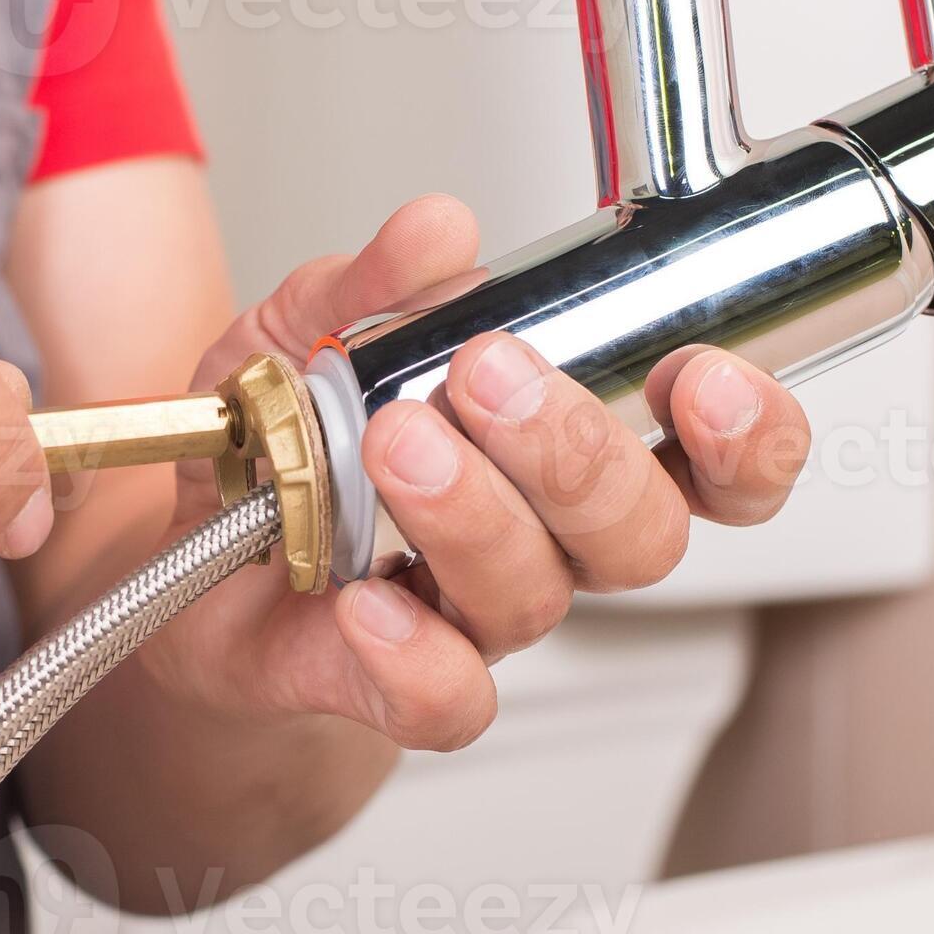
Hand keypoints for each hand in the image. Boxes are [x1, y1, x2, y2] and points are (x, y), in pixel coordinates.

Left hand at [140, 195, 810, 751]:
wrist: (185, 549)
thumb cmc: (287, 435)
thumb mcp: (309, 324)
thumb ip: (377, 282)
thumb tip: (439, 232)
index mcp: (571, 448)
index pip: (722, 463)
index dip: (748, 435)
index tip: (703, 376)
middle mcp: (549, 542)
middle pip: (641, 531)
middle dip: (577, 449)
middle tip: (489, 374)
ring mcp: (475, 616)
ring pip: (536, 596)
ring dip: (474, 512)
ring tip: (395, 441)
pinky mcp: (390, 684)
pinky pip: (447, 700)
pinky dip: (412, 652)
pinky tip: (363, 599)